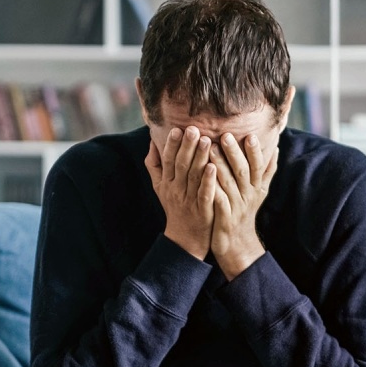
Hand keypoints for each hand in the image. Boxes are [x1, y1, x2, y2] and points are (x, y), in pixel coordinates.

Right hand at [144, 127, 215, 259]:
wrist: (185, 238)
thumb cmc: (175, 207)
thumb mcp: (160, 187)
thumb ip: (154, 165)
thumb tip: (152, 141)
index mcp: (167, 182)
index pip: (168, 160)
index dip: (171, 145)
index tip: (177, 129)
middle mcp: (176, 189)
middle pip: (180, 165)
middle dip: (187, 146)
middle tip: (194, 129)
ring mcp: (189, 200)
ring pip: (193, 176)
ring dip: (200, 158)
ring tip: (207, 141)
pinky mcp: (202, 210)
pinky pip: (204, 193)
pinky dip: (208, 180)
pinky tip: (213, 167)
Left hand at [208, 133, 277, 279]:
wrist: (237, 243)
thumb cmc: (245, 211)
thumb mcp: (260, 192)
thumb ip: (267, 171)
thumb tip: (275, 147)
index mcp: (256, 188)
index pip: (258, 166)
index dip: (255, 152)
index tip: (250, 135)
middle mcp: (248, 196)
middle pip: (243, 172)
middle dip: (235, 153)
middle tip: (225, 135)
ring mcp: (236, 207)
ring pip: (229, 184)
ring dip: (220, 166)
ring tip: (209, 149)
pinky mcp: (224, 218)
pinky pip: (218, 201)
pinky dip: (213, 189)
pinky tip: (204, 178)